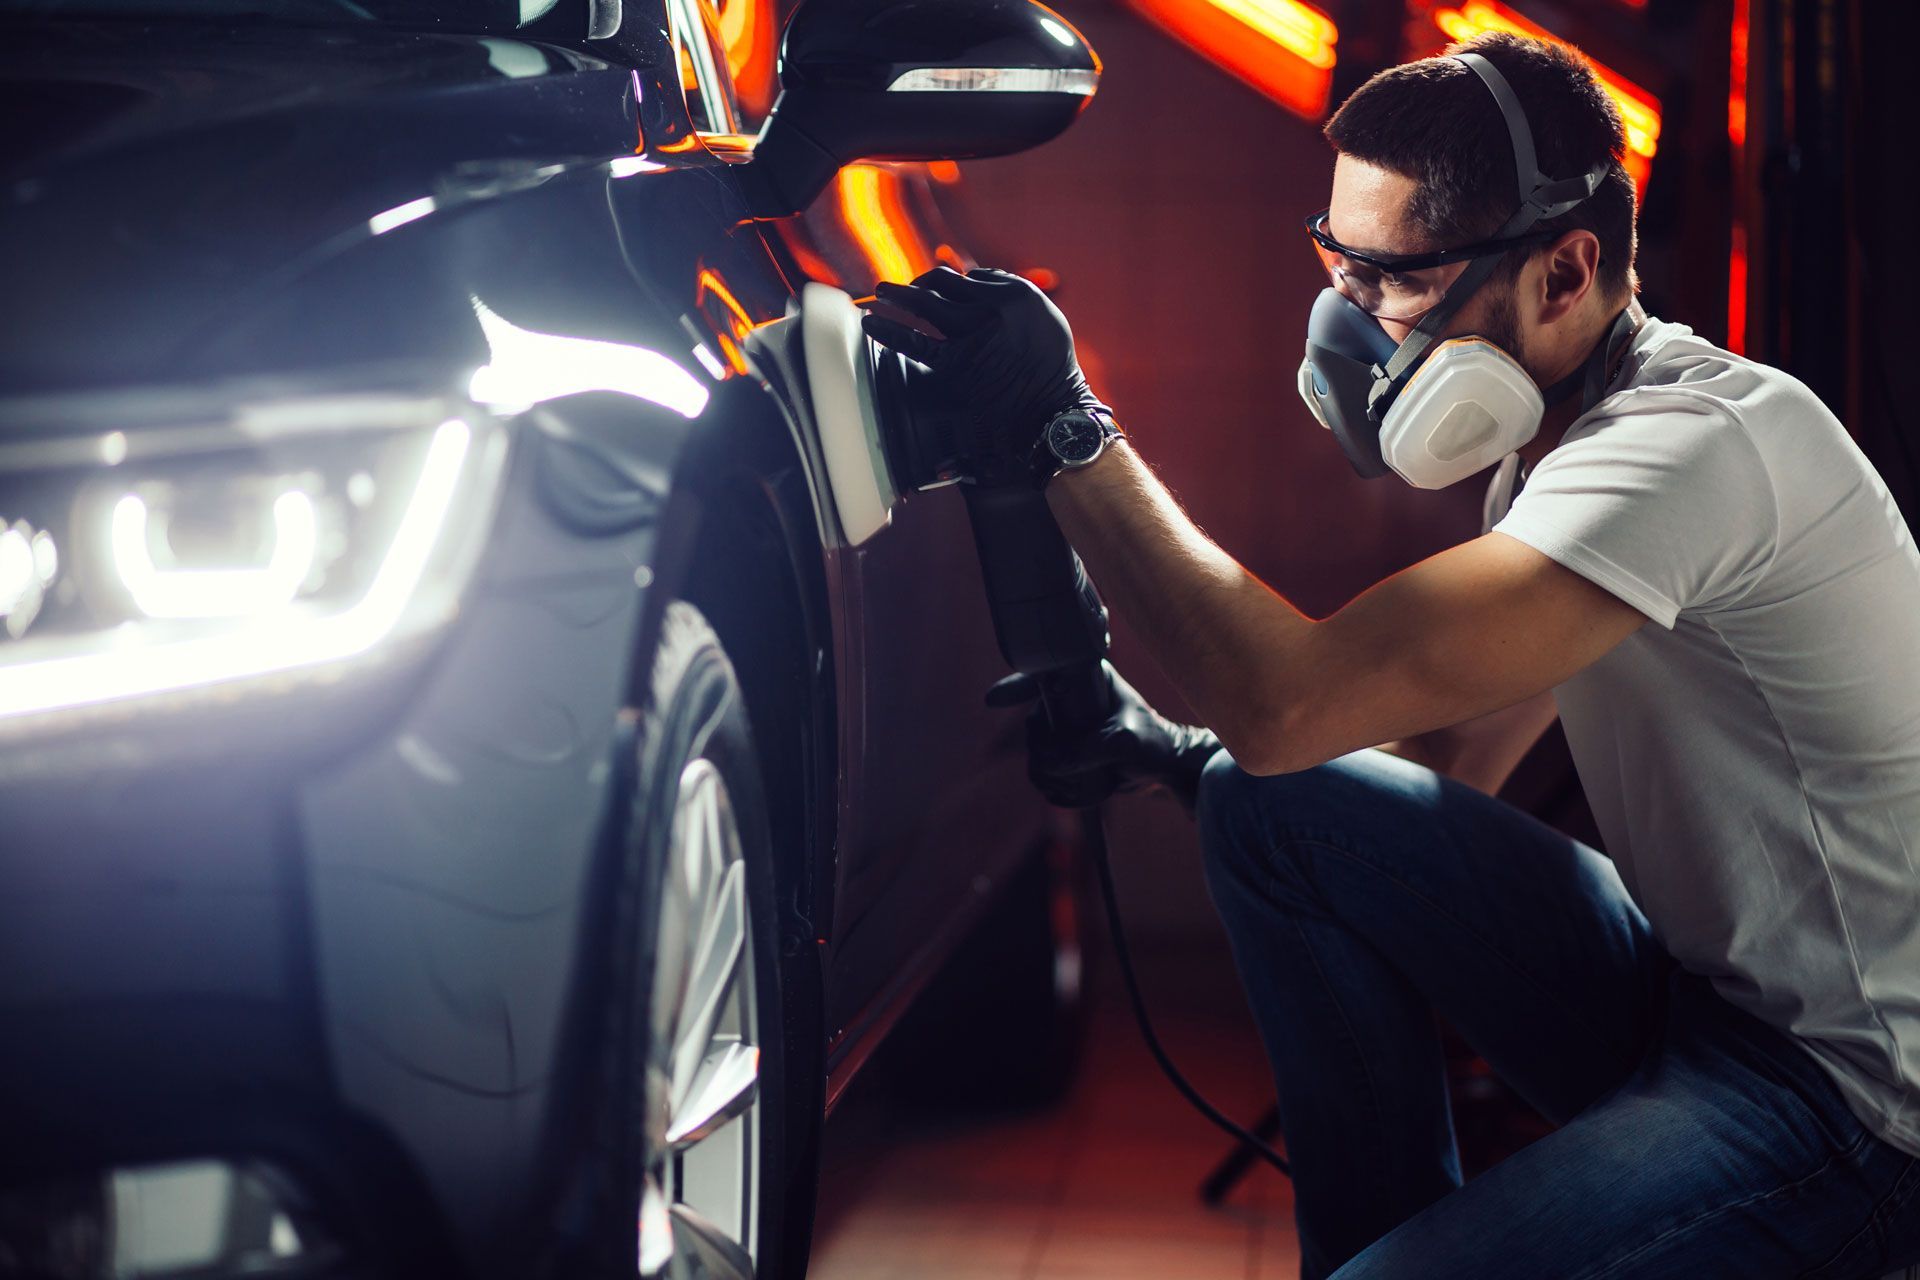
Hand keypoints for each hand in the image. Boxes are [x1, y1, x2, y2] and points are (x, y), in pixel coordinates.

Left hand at [861, 266, 1101, 485]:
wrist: (1053, 409)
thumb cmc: (1052, 367)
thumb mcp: (1046, 318)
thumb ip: (1015, 295)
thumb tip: (978, 280)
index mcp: (1017, 292)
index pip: (974, 275)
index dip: (955, 283)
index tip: (942, 292)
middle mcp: (993, 306)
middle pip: (945, 281)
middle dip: (921, 283)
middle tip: (904, 289)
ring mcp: (973, 333)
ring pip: (926, 302)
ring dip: (898, 295)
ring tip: (880, 293)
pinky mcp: (957, 362)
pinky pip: (915, 340)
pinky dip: (890, 329)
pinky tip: (872, 323)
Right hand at [987, 661, 1221, 810]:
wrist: (1169, 769)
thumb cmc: (1154, 744)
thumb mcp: (1122, 743)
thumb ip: (1086, 750)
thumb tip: (1048, 763)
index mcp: (1088, 676)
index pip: (1044, 675)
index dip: (1015, 686)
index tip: (992, 700)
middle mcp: (1074, 696)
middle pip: (1036, 721)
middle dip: (1040, 749)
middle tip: (1054, 770)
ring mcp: (1071, 723)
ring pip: (1038, 746)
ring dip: (1045, 770)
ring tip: (1069, 786)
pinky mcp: (1071, 747)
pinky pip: (1047, 763)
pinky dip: (1050, 780)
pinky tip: (1066, 793)